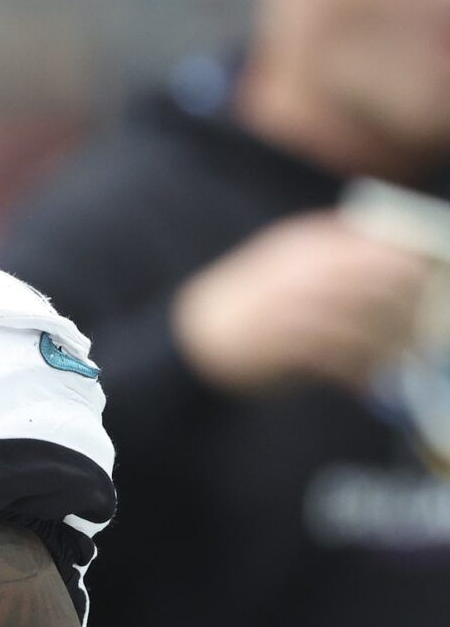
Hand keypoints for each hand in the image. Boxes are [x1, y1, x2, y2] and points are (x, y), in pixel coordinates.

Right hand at [173, 211, 432, 394]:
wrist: (200, 335)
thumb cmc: (254, 301)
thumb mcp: (291, 260)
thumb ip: (338, 251)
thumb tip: (405, 255)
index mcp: (309, 243)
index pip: (383, 246)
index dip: (415, 268)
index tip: (429, 291)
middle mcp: (305, 270)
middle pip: (384, 283)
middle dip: (411, 311)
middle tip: (423, 334)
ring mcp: (294, 306)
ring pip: (369, 324)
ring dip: (392, 347)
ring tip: (402, 362)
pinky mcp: (285, 345)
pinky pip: (342, 359)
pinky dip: (362, 374)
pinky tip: (368, 383)